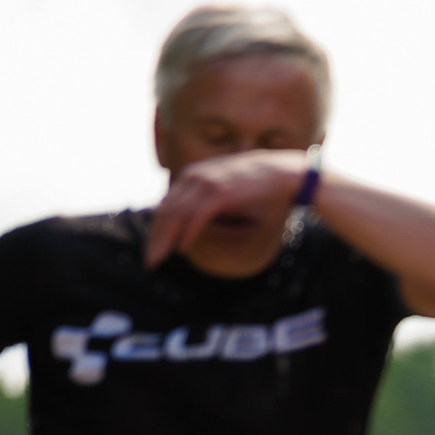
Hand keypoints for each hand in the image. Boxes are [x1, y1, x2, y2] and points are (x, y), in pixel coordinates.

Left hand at [145, 149, 309, 267]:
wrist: (283, 173)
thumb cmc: (257, 185)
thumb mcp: (226, 191)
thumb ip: (208, 201)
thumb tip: (196, 223)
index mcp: (193, 176)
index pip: (168, 205)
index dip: (158, 229)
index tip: (155, 248)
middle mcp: (195, 176)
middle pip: (167, 211)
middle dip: (156, 238)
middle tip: (151, 261)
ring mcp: (207, 183)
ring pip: (177, 214)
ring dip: (166, 239)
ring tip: (160, 258)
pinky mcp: (220, 192)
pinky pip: (197, 215)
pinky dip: (187, 232)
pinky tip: (181, 248)